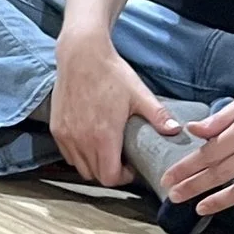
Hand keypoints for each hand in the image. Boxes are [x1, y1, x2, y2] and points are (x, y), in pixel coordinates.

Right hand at [50, 27, 180, 187]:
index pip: (109, 177)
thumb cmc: (111, 73)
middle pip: (95, 175)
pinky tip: (90, 140)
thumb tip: (177, 131)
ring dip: (93, 164)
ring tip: (106, 150)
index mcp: (103, 137)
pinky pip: (68, 154)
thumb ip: (158, 115)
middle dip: (110, 172)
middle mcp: (81, 141)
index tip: (131, 168)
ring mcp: (66, 136)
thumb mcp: (139, 94)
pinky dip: (79, 154)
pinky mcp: (56, 129)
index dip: (122, 178)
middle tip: (121, 160)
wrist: (81, 55)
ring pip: (80, 166)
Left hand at [163, 68, 233, 217]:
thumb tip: (192, 131)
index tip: (168, 178)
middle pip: (222, 173)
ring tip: (199, 208)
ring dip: (219, 200)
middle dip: (195, 187)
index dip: (187, 168)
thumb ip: (220, 120)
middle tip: (174, 196)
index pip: (210, 153)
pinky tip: (231, 198)